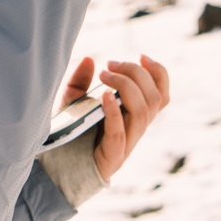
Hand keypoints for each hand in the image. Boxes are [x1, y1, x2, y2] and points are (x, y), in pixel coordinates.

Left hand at [56, 54, 170, 181]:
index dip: (158, 74)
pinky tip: (105, 95)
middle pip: (154, 99)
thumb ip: (80, 81)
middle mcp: (136, 129)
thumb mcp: (73, 101)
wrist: (58, 165)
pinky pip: (120, 132)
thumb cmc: (71, 131)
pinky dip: (115, 111)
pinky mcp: (113, 156)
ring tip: (104, 75)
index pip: (161, 95)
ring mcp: (127, 143)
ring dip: (127, 87)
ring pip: (143, 113)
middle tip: (110, 65)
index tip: (142, 56)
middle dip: (136, 74)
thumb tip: (90, 59)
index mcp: (135, 116)